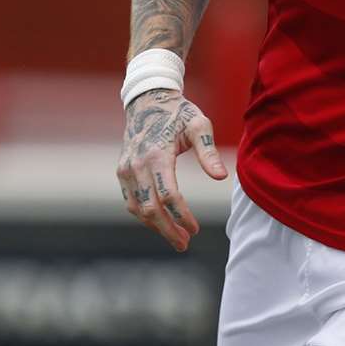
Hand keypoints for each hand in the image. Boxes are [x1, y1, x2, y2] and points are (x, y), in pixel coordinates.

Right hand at [117, 90, 227, 250]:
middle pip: (150, 208)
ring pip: (137, 208)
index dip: (181, 215)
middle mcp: (136, 165)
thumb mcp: (199, 125)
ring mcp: (126, 169)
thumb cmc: (179, 113)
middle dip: (168, 229)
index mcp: (156, 154)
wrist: (148, 101)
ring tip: (176, 238)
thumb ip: (209, 151)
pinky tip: (162, 222)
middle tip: (185, 243)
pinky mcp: (122, 172)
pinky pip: (131, 201)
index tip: (195, 229)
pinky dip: (145, 216)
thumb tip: (222, 177)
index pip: (168, 195)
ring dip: (156, 226)